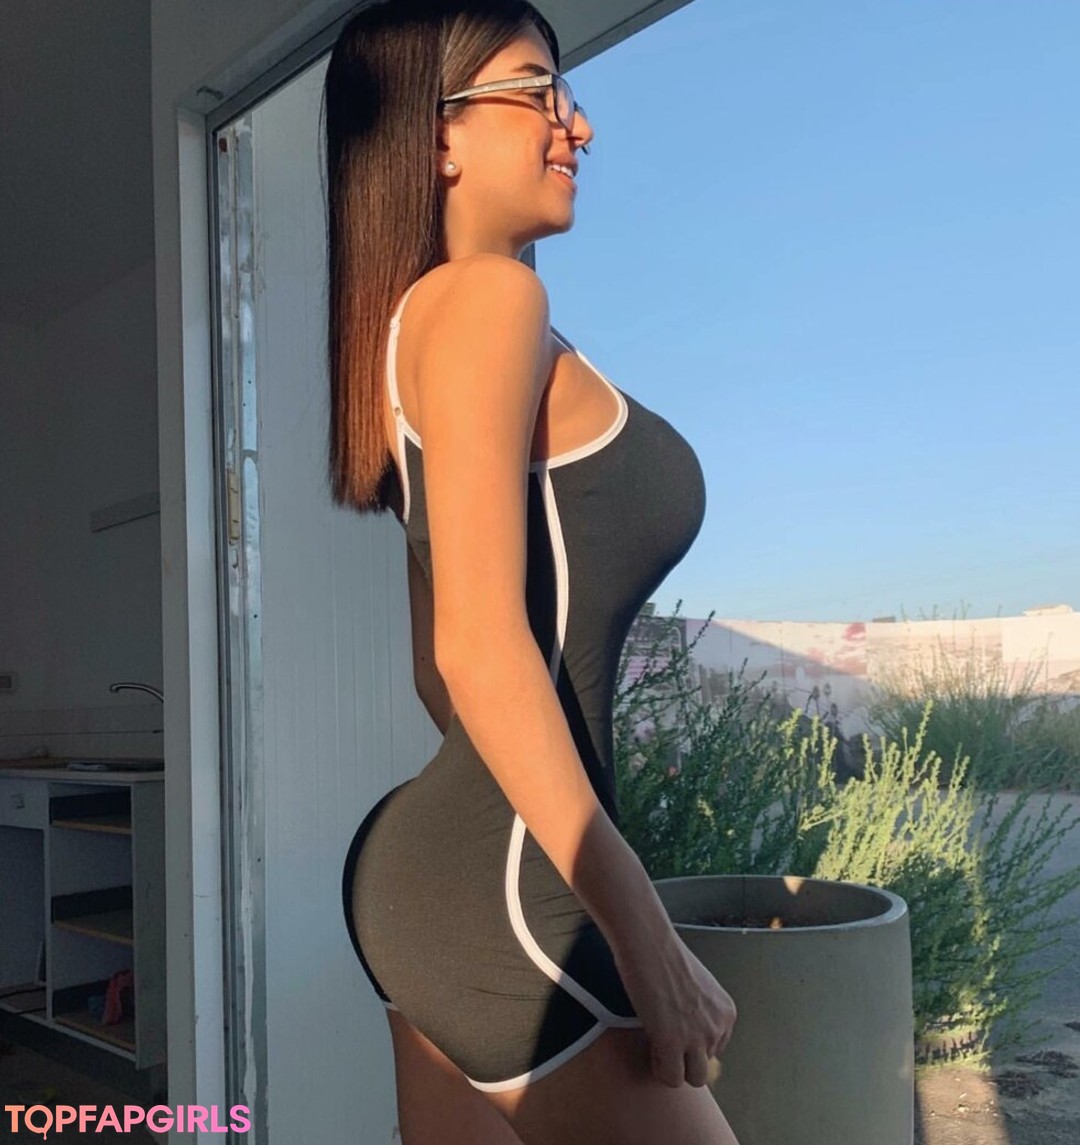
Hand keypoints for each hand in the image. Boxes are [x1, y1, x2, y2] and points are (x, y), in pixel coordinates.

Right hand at [613, 929, 736, 1087]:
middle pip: (706, 1066)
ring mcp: (697, 1037)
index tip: (675, 1027)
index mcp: (726, 1012)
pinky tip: (650, 1044)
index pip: (716, 1049)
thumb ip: (700, 1009)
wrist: (649, 942)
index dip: (691, 1042)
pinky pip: (671, 1077)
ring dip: (673, 1067)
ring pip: (693, 1078)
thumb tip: (688, 1027)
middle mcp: (717, 1027)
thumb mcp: (697, 985)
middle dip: (685, 1058)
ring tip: (657, 1044)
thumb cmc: (666, 954)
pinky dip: (659, 1068)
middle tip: (665, 1038)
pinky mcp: (672, 1042)